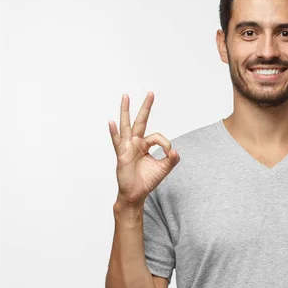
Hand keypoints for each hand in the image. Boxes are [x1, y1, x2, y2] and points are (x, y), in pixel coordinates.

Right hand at [109, 92, 179, 207]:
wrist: (136, 194)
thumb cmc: (146, 181)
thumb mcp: (164, 168)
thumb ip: (171, 158)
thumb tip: (175, 150)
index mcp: (144, 145)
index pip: (157, 136)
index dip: (165, 143)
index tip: (169, 153)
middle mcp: (135, 143)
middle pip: (141, 121)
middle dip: (146, 107)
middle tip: (151, 93)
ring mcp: (127, 148)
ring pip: (127, 126)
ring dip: (126, 111)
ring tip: (126, 97)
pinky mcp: (122, 155)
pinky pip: (117, 142)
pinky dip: (114, 132)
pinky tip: (112, 122)